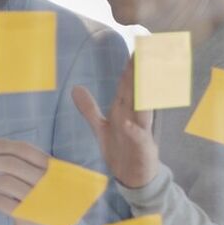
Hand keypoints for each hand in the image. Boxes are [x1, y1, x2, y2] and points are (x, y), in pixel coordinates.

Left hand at [0, 138, 66, 224]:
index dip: (2, 145)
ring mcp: (38, 199)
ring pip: (5, 182)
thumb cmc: (44, 197)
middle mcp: (47, 182)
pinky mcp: (28, 216)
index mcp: (52, 168)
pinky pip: (1, 202)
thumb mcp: (44, 177)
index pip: (24, 150)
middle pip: (11, 164)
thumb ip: (25, 162)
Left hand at [71, 58, 158, 188]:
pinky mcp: (142, 148)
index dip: (131, 65)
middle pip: (138, 90)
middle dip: (142, 70)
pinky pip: (137, 137)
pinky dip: (133, 130)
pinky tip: (127, 122)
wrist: (133, 178)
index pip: (128, 84)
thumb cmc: (121, 150)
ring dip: (144, 92)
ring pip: (143, 108)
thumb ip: (89, 108)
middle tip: (149, 49)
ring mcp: (139, 131)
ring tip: (144, 75)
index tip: (138, 46)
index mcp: (124, 110)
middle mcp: (134, 116)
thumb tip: (75, 88)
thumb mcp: (100, 127)